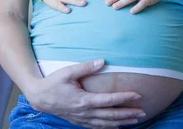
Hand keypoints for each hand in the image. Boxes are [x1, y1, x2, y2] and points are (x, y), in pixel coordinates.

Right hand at [27, 59, 144, 127]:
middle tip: (142, 112)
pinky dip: (109, 128)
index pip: (109, 101)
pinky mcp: (78, 121)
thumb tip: (102, 61)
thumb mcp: (68, 72)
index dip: (125, 98)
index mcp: (84, 100)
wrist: (39, 97)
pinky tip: (117, 127)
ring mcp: (82, 119)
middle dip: (128, 114)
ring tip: (135, 120)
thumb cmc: (53, 82)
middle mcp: (85, 112)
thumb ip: (86, 67)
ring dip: (121, 122)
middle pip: (111, 115)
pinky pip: (97, 127)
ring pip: (106, 124)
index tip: (138, 95)